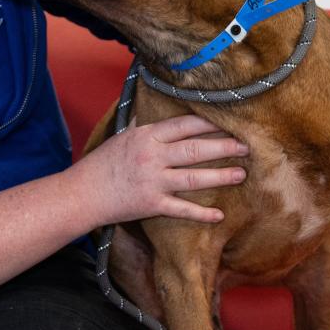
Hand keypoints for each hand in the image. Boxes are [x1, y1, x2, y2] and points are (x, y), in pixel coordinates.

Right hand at [67, 114, 248, 225]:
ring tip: (241, 174)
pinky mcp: (151, 204)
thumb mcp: (123, 137)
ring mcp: (152, 181)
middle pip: (195, 149)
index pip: (184, 125)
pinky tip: (219, 215)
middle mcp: (151, 156)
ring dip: (220, 176)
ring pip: (193, 178)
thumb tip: (161, 114)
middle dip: (224, 147)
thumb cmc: (102, 164)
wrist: (83, 193)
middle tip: (246, 147)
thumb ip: (145, 127)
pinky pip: (181, 209)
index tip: (230, 122)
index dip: (209, 123)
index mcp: (146, 136)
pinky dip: (200, 213)